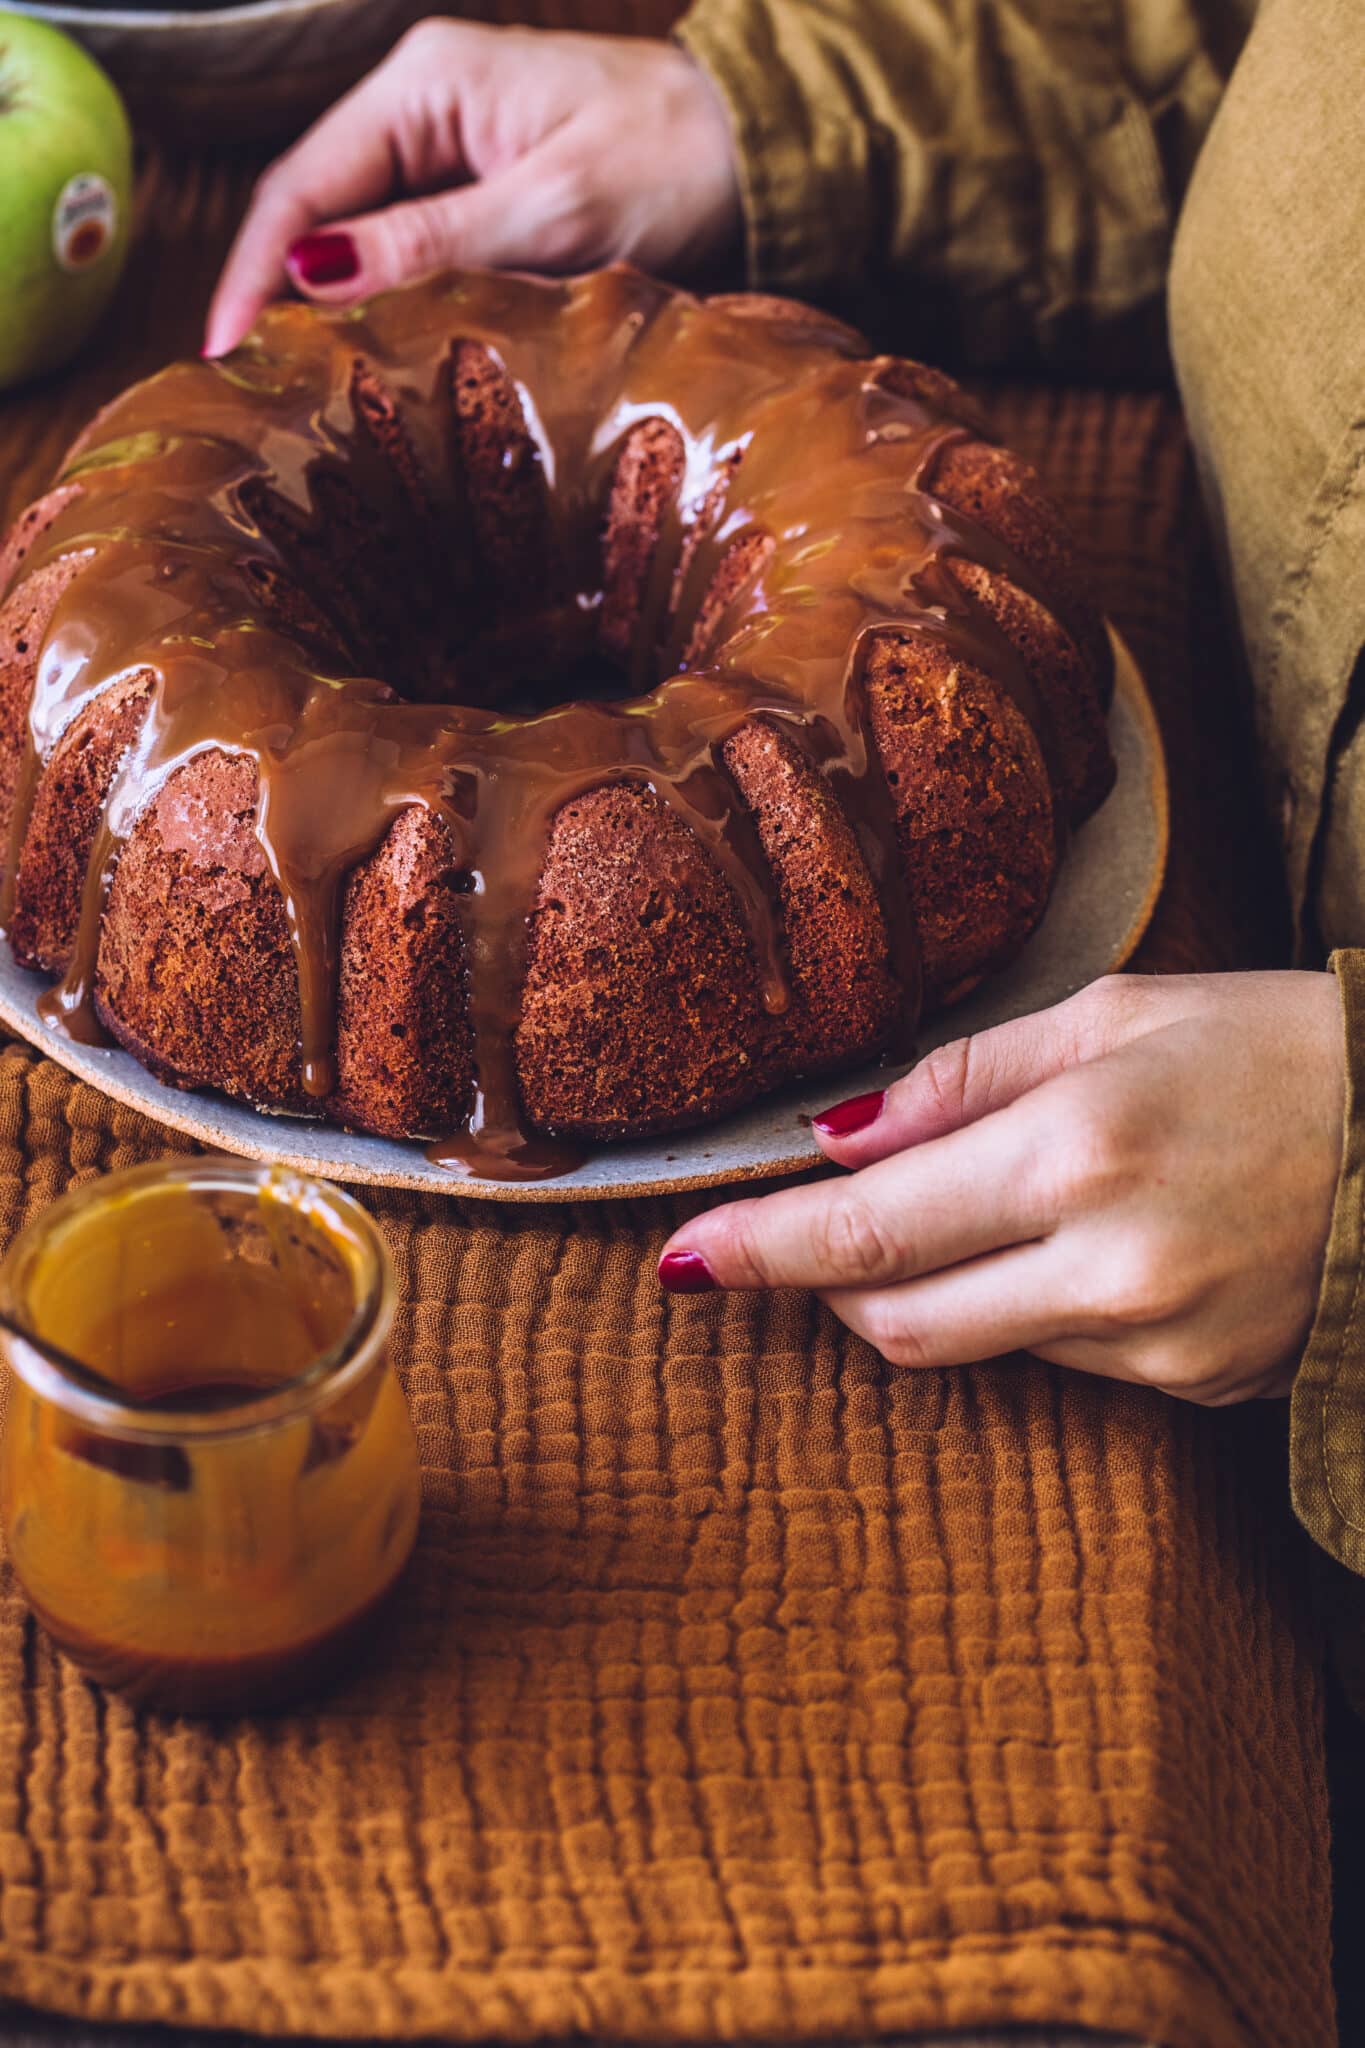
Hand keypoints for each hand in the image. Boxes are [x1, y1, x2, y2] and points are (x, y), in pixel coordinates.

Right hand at [203, 20, 742, 358]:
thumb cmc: (676, 161)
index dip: (253, 272)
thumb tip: (316, 278)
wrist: (762, 154)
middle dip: (279, 299)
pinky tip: (371, 366)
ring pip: (362, 244)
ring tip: (296, 393)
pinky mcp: (489, 203)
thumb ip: (431, 244)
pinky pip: (414, 261)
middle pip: (318, 214)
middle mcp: (425, 112)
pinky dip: (390, 313)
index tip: (225, 353)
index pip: (301, 185)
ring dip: (331, 314)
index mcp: (425, 86)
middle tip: (252, 392)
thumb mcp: (549, 208)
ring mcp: (455, 158)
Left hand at [658, 973, 1347, 1404]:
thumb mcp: (1111, 1015)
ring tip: (992, 1204)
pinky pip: (1059, 1361)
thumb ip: (959, 1080)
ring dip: (934, 1287)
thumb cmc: (1273, 1046)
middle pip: (897, 1319)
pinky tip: (1086, 1244)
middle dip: (827, 1284)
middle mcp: (1112, 1267)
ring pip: (973, 1344)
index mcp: (1079, 1149)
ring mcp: (1157, 1345)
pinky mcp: (1194, 1389)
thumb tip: (836, 1138)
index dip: (762, 1250)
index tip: (681, 1262)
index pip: (869, 1229)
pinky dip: (1030, 1308)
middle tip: (798, 1238)